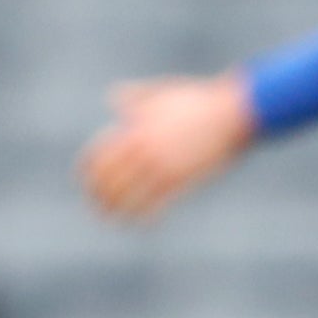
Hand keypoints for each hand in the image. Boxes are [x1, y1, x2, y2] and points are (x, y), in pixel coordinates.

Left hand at [79, 72, 259, 219]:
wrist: (234, 112)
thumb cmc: (199, 100)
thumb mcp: (162, 93)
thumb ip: (136, 97)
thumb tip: (112, 97)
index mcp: (135, 127)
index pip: (98, 154)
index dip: (85, 171)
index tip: (84, 182)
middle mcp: (143, 148)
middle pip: (108, 179)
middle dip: (97, 196)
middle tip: (97, 206)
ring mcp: (161, 165)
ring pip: (128, 197)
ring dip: (116, 211)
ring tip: (112, 220)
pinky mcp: (181, 180)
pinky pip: (155, 205)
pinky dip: (145, 217)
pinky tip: (142, 224)